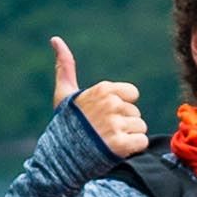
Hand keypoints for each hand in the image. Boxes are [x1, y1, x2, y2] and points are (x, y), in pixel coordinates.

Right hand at [50, 36, 150, 157]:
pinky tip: (115, 151)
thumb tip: (55, 38)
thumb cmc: (65, 124)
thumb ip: (65, 66)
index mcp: (103, 89)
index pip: (132, 94)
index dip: (121, 106)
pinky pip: (142, 142)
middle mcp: (111, 104)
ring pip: (140, 127)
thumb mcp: (64, 93)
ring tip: (108, 141)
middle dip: (124, 123)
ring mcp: (116, 124)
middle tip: (103, 131)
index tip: (105, 115)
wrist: (60, 157)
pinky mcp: (120, 144)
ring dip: (128, 137)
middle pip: (135, 112)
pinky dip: (132, 149)